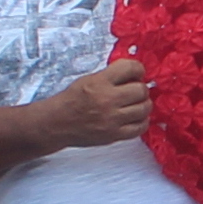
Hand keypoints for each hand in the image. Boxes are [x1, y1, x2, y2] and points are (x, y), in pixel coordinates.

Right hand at [37, 59, 156, 151]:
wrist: (58, 123)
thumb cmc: (73, 99)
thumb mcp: (89, 79)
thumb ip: (112, 76)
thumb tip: (136, 75)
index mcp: (100, 82)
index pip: (131, 68)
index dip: (138, 69)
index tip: (137, 74)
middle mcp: (107, 100)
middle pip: (141, 90)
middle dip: (141, 88)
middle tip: (135, 91)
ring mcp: (112, 120)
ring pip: (144, 109)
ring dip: (143, 104)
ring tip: (136, 104)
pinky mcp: (114, 135)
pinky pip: (140, 128)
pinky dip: (142, 121)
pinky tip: (136, 118)